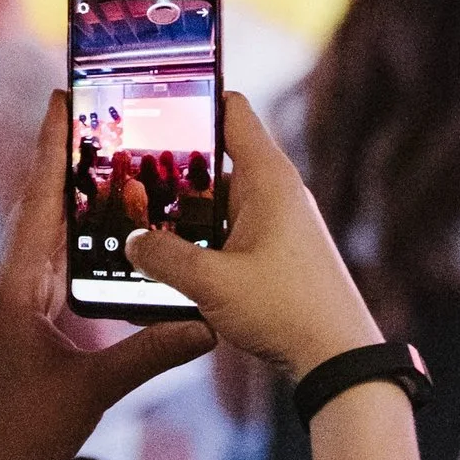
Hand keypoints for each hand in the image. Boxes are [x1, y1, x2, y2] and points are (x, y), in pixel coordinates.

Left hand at [0, 96, 213, 459]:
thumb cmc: (23, 436)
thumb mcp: (92, 392)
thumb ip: (149, 355)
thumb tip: (207, 325)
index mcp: (18, 288)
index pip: (39, 203)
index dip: (52, 148)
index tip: (63, 97)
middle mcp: (13, 285)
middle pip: (41, 205)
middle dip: (65, 155)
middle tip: (94, 108)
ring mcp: (17, 302)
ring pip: (46, 232)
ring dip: (71, 192)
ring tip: (105, 152)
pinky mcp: (26, 321)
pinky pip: (52, 262)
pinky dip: (75, 235)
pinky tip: (100, 226)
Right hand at [128, 94, 378, 386]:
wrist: (339, 361)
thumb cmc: (288, 311)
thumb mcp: (212, 283)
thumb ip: (164, 258)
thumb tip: (131, 243)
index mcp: (267, 177)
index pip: (229, 108)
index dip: (190, 98)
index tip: (149, 101)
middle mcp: (274, 190)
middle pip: (213, 159)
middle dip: (169, 169)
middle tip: (120, 174)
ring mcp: (276, 222)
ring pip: (216, 202)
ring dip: (181, 214)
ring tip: (133, 224)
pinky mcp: (274, 252)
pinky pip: (228, 231)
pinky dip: (200, 240)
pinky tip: (166, 264)